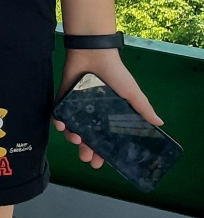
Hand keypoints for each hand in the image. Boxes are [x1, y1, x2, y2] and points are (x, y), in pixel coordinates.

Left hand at [54, 48, 163, 168]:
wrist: (94, 55)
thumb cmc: (115, 74)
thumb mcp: (132, 92)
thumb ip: (143, 108)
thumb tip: (160, 124)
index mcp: (108, 117)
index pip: (105, 139)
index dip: (103, 152)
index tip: (101, 163)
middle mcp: (92, 115)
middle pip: (87, 139)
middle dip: (87, 150)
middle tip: (87, 158)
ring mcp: (76, 108)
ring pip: (72, 130)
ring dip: (73, 138)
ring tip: (78, 140)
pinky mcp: (63, 99)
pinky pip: (58, 115)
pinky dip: (59, 122)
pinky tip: (62, 126)